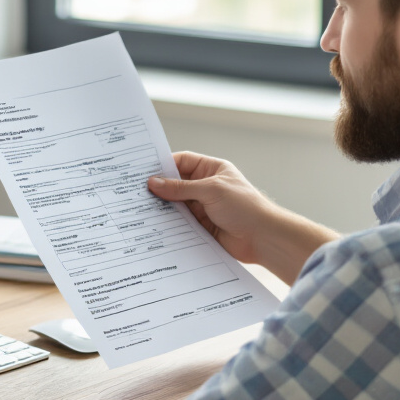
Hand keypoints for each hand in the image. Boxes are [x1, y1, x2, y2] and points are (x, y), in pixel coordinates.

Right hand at [147, 151, 275, 263]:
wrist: (263, 238)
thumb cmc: (245, 206)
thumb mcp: (211, 190)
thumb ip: (180, 187)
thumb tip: (154, 183)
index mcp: (212, 170)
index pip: (183, 161)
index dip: (164, 165)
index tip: (143, 171)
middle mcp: (206, 187)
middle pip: (176, 184)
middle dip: (159, 188)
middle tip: (136, 191)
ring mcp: (203, 207)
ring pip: (176, 204)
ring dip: (162, 207)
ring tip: (140, 208)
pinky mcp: (201, 226)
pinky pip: (180, 222)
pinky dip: (169, 223)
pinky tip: (154, 224)